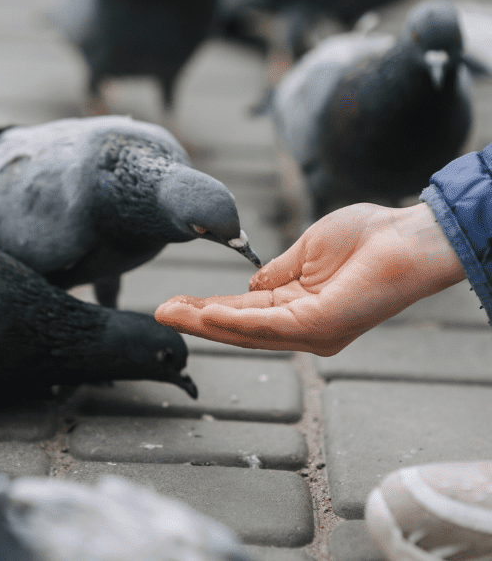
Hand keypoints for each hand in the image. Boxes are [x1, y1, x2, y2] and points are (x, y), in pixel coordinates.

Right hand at [154, 203, 465, 355]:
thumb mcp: (307, 251)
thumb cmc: (369, 237)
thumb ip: (276, 270)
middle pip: (238, 327)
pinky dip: (233, 321)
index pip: (244, 311)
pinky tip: (206, 314)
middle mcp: (303, 327)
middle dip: (197, 319)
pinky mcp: (319, 327)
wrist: (408, 237)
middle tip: (161, 311)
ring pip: (245, 331)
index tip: (176, 301)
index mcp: (300, 307)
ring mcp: (312, 331)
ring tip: (171, 312)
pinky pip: (266, 326)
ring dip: (204, 321)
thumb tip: (248, 282)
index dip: (209, 307)